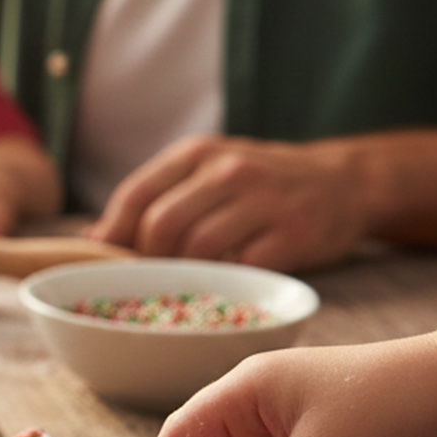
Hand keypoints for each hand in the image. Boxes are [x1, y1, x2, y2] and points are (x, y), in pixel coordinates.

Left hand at [89, 135, 373, 269]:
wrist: (345, 182)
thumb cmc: (258, 185)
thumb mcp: (204, 173)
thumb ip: (153, 198)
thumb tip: (91, 240)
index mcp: (198, 153)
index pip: (136, 194)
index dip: (114, 235)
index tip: (106, 263)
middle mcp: (229, 170)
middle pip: (162, 225)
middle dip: (149, 260)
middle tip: (152, 279)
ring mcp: (264, 201)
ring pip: (198, 249)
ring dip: (187, 274)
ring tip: (192, 280)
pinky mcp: (293, 234)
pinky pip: (241, 269)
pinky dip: (227, 283)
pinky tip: (230, 281)